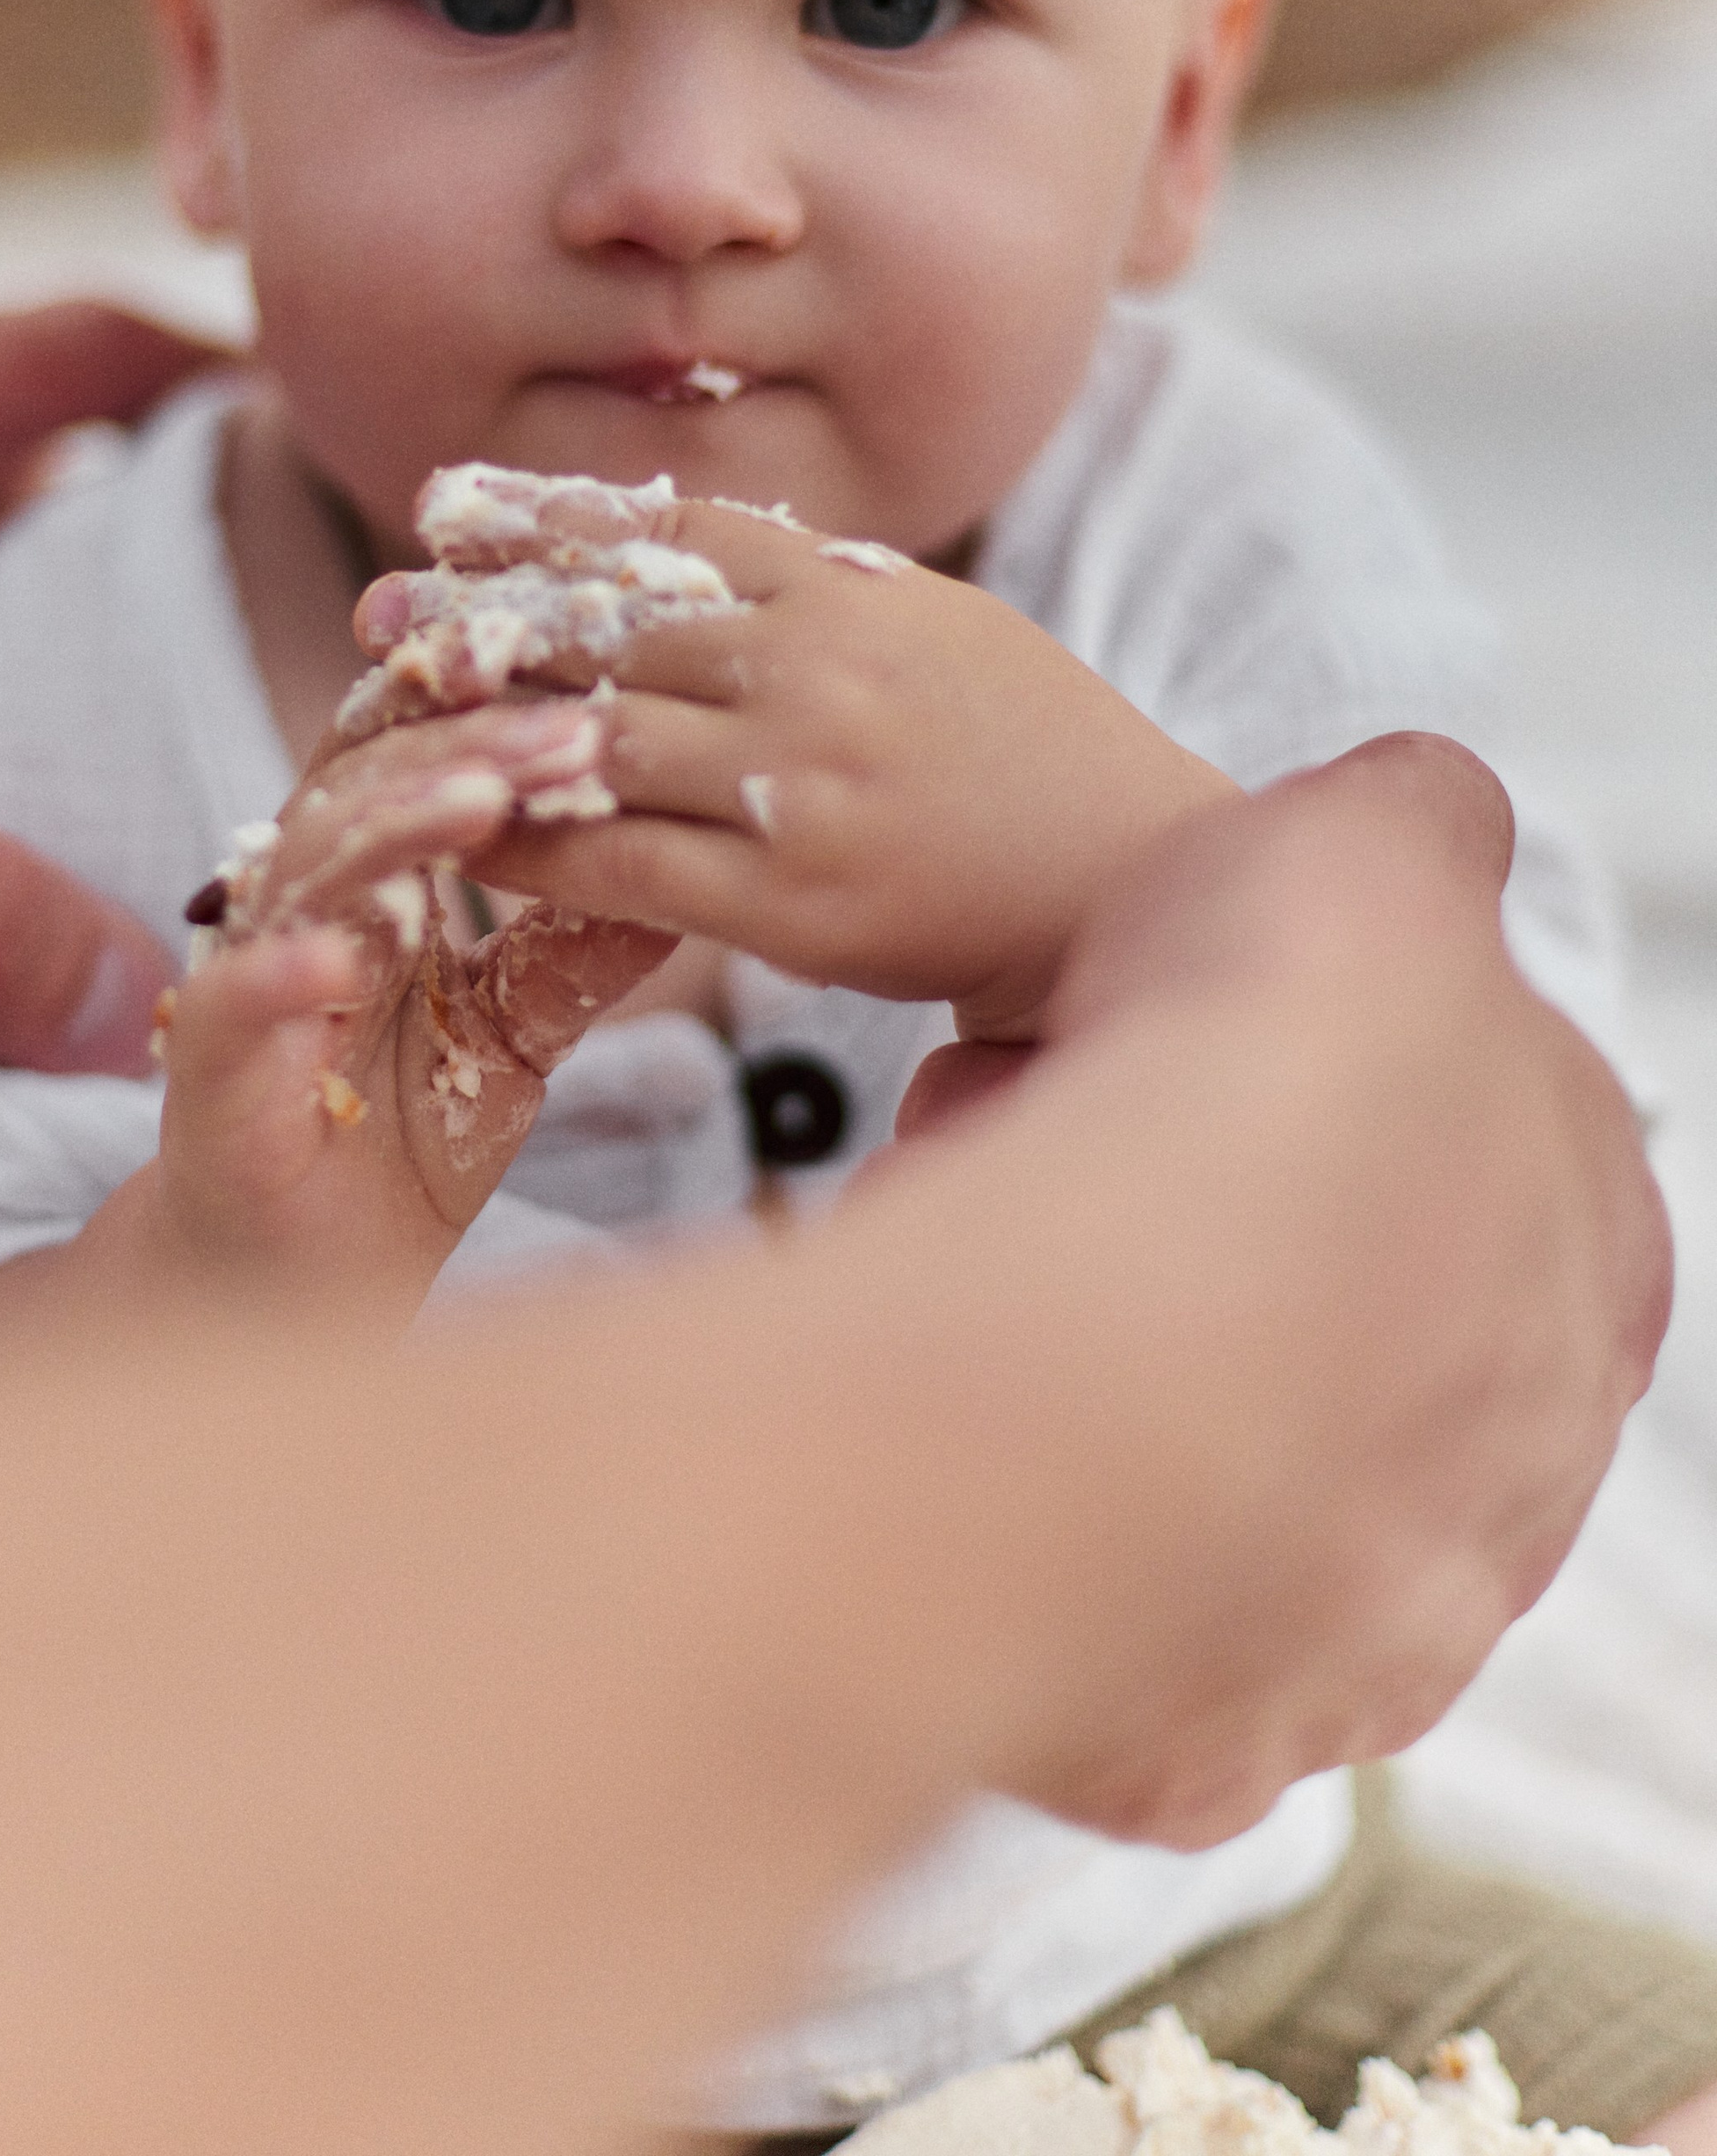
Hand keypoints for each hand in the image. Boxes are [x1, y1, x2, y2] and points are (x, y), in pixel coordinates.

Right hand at [146, 700, 671, 1299]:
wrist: (301, 1282)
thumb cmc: (397, 1140)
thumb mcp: (517, 1035)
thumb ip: (577, 954)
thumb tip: (682, 878)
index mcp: (371, 873)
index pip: (419, 751)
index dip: (492, 708)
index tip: (601, 689)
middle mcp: (303, 899)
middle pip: (368, 777)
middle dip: (470, 743)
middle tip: (575, 731)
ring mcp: (250, 971)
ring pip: (307, 862)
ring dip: (393, 822)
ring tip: (486, 801)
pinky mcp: (205, 1063)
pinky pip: (233, 999)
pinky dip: (283, 971)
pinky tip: (348, 957)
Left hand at [415, 495, 1235, 1037]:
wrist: (1119, 876)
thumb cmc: (1026, 744)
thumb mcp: (931, 621)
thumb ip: (813, 585)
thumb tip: (688, 547)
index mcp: (847, 591)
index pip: (666, 533)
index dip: (547, 517)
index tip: (448, 503)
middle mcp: (814, 672)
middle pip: (607, 629)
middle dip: (481, 615)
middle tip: (383, 608)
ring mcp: (799, 786)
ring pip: (598, 740)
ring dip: (483, 727)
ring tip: (394, 717)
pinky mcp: (790, 901)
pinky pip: (625, 865)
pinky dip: (535, 845)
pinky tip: (465, 831)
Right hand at [872, 733, 1670, 1847]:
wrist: (1129, 1318)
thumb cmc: (1277, 1076)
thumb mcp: (1366, 838)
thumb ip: (1412, 826)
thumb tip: (1419, 812)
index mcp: (1593, 1264)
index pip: (1469, 1158)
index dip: (1289, 1055)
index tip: (1169, 1010)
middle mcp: (1504, 1480)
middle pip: (1304, 1309)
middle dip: (1165, 1193)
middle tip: (1040, 1118)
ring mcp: (1354, 1632)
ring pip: (1188, 1459)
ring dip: (1075, 1334)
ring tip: (973, 1227)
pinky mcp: (1196, 1743)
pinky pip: (1091, 1620)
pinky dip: (1015, 1505)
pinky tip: (961, 1393)